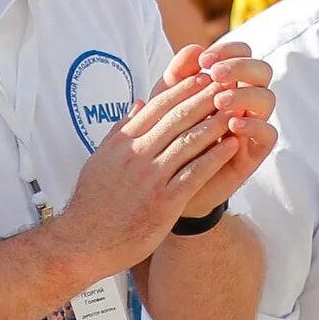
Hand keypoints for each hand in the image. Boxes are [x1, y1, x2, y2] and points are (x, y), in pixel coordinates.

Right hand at [60, 67, 256, 279]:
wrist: (82, 243)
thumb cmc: (92, 204)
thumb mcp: (99, 160)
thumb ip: (119, 131)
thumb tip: (136, 103)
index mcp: (122, 143)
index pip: (156, 106)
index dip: (182, 89)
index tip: (201, 76)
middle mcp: (136, 155)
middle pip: (176, 118)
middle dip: (204, 97)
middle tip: (227, 82)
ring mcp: (150, 178)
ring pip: (188, 142)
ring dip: (215, 123)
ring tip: (236, 109)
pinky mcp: (164, 202)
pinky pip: (195, 174)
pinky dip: (215, 157)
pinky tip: (232, 145)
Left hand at [161, 40, 278, 218]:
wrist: (166, 180)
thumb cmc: (167, 134)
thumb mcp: (166, 101)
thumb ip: (177, 75)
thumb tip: (193, 49)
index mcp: (226, 82)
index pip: (241, 53)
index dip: (228, 50)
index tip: (203, 59)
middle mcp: (244, 100)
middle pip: (261, 71)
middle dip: (241, 67)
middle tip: (215, 73)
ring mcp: (252, 124)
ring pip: (267, 99)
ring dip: (245, 95)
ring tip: (219, 101)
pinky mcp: (253, 151)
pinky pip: (268, 134)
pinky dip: (254, 125)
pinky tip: (232, 124)